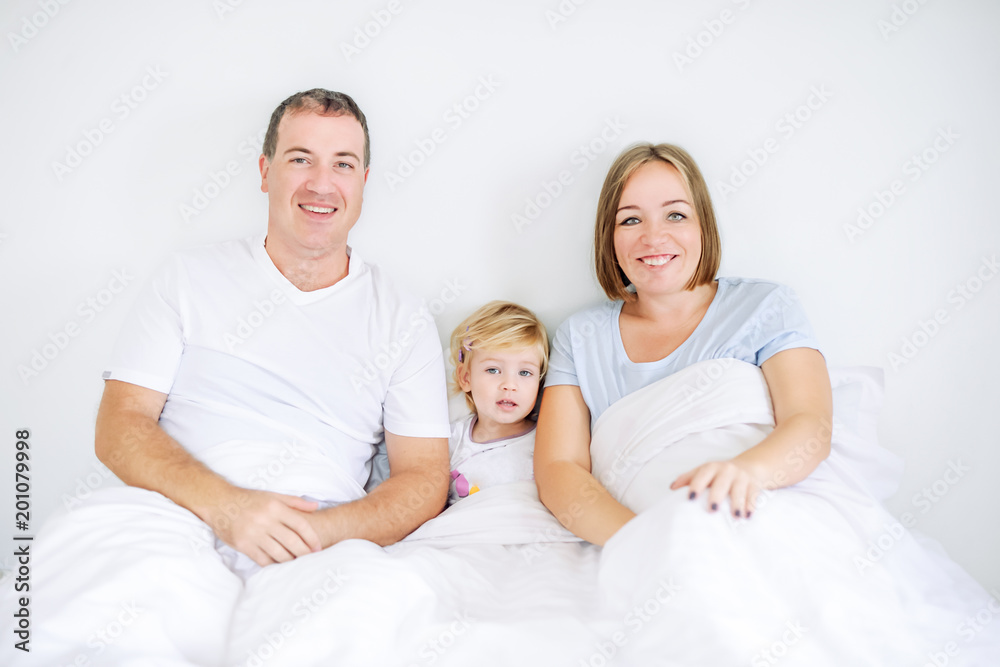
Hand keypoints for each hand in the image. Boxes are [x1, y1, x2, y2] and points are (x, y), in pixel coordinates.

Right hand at [206, 489, 322, 566]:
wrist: (220, 503)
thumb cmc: (250, 500)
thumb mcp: (272, 496)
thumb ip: (295, 502)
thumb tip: (316, 507)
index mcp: (275, 507)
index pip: (300, 525)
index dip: (312, 538)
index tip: (318, 547)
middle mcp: (265, 520)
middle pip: (292, 541)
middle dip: (305, 553)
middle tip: (312, 559)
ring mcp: (254, 534)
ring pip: (279, 553)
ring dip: (291, 561)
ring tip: (298, 564)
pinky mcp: (243, 545)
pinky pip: (263, 560)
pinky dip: (274, 565)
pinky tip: (280, 566)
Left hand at [670, 459, 761, 518]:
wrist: (748, 467)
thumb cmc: (719, 474)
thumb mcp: (703, 472)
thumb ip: (688, 479)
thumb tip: (672, 488)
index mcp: (711, 468)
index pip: (702, 475)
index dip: (696, 486)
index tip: (691, 498)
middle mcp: (727, 470)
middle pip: (721, 483)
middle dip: (717, 496)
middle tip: (712, 510)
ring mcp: (741, 477)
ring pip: (739, 490)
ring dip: (738, 503)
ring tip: (736, 516)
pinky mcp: (754, 485)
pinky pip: (753, 495)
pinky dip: (751, 506)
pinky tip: (748, 515)